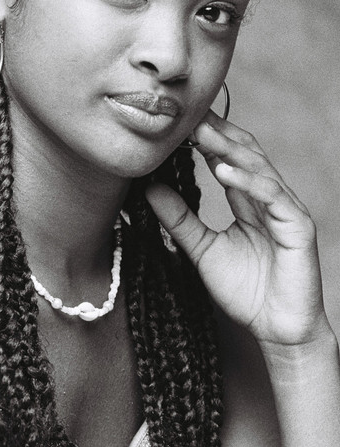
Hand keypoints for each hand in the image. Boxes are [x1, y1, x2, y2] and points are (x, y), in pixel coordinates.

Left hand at [146, 111, 330, 349]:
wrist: (277, 331)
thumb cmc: (247, 292)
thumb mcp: (203, 249)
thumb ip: (180, 219)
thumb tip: (150, 188)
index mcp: (249, 201)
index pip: (229, 158)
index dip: (207, 139)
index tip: (178, 123)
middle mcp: (269, 198)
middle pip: (245, 153)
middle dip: (217, 132)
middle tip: (187, 115)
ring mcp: (285, 209)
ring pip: (258, 167)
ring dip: (229, 148)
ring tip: (200, 133)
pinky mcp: (297, 225)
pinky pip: (272, 195)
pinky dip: (248, 180)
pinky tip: (223, 171)